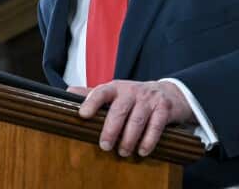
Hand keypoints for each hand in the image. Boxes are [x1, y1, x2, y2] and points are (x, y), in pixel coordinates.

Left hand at [69, 80, 195, 157]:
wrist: (169, 92)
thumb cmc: (136, 97)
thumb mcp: (116, 92)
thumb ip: (94, 94)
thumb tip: (68, 92)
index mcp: (116, 87)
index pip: (101, 92)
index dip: (91, 102)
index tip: (82, 115)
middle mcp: (132, 91)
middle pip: (119, 109)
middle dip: (111, 130)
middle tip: (104, 146)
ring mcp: (149, 99)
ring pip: (136, 119)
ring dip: (128, 138)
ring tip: (123, 152)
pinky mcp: (164, 108)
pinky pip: (155, 125)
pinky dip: (148, 140)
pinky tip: (142, 150)